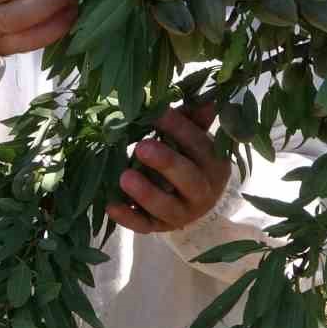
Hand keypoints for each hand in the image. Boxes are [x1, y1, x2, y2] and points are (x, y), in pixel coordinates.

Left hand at [109, 102, 230, 233]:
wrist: (195, 204)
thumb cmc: (191, 160)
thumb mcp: (196, 140)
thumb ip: (195, 120)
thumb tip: (205, 100)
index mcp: (215, 165)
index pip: (199, 145)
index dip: (179, 128)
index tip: (156, 113)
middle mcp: (203, 192)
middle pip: (189, 179)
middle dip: (166, 163)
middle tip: (141, 147)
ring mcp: (182, 213)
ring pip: (167, 207)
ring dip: (146, 193)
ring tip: (124, 177)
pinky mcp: (160, 227)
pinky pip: (145, 226)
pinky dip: (128, 218)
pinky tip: (112, 205)